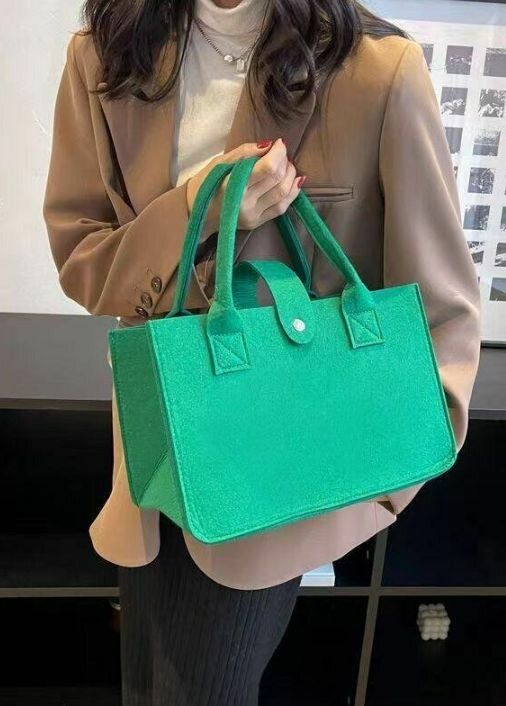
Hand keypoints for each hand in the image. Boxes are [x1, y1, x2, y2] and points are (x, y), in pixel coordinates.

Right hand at [186, 138, 304, 237]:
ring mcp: (252, 216)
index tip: (278, 143)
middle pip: (278, 179)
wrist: (197, 215)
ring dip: (290, 175)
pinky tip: (293, 180)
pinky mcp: (257, 223)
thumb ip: (244, 152)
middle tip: (280, 154)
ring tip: (285, 166)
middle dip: (285, 162)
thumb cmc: (205, 184)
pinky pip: (282, 207)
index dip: (279, 153)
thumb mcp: (218, 163)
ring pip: (284, 193)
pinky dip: (292, 191)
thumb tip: (269, 145)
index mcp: (232, 186)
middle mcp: (245, 203)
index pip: (267, 168)